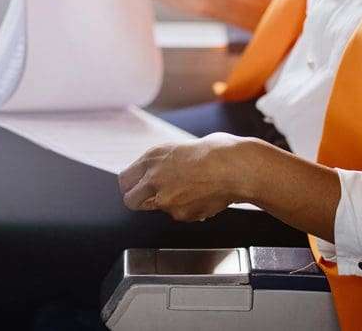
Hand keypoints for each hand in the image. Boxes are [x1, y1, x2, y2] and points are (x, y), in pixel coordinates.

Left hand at [117, 133, 251, 221]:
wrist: (236, 168)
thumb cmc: (216, 152)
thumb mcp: (180, 148)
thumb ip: (163, 163)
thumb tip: (157, 171)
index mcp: (153, 157)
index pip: (125, 179)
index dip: (132, 184)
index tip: (137, 186)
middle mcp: (153, 178)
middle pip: (130, 200)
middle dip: (140, 199)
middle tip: (153, 195)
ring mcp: (166, 199)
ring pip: (156, 208)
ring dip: (167, 203)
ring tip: (188, 189)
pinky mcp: (180, 214)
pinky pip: (178, 214)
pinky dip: (186, 209)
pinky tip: (200, 195)